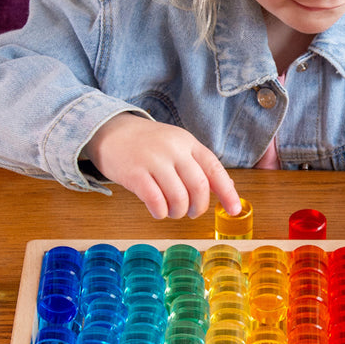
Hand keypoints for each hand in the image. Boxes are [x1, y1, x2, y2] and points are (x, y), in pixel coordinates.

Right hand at [83, 113, 240, 219]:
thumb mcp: (177, 145)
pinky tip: (159, 210)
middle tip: (193, 212)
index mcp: (188, 142)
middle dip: (200, 207)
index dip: (228, 192)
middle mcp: (174, 149)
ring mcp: (153, 160)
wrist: (109, 130)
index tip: (234, 209)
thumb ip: (198, 165)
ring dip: (179, 212)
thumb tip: (226, 188)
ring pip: (179, 197)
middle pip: (199, 187)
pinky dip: (161, 212)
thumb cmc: (147, 143)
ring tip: (173, 211)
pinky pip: (156, 201)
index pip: (215, 169)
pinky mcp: (134, 173)